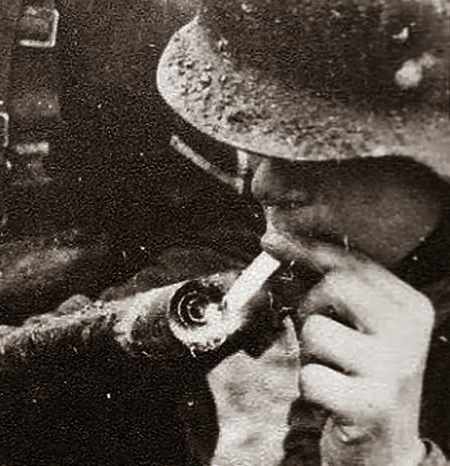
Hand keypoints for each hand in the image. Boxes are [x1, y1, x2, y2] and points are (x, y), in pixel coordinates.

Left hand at [293, 241, 432, 465]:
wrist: (387, 452)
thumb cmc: (361, 377)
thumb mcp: (357, 327)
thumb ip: (327, 286)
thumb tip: (275, 242)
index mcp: (411, 306)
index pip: (354, 261)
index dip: (307, 248)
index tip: (273, 240)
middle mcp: (410, 332)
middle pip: (335, 284)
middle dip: (310, 306)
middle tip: (319, 338)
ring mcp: (394, 369)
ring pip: (316, 329)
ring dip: (310, 353)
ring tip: (333, 372)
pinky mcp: (372, 405)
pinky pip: (311, 376)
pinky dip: (309, 388)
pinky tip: (333, 400)